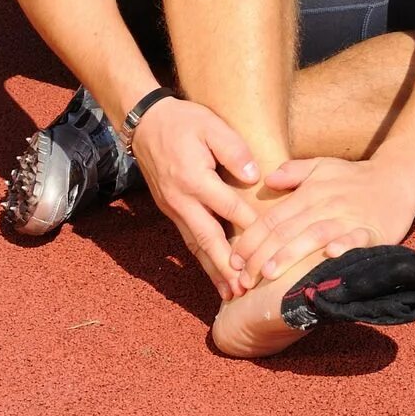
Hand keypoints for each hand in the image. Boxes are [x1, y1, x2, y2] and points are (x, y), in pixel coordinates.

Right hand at [128, 97, 261, 302]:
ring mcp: (173, 208)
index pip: (228, 207)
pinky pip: (187, 240)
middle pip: (207, 239)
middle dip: (226, 267)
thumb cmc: (183, 121)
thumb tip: (254, 176)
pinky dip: (201, 260)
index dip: (250, 227)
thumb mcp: (211, 125)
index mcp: (194, 179)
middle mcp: (181, 200)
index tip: (269, 245)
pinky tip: (213, 274)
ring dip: (212, 271)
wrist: (145, 123)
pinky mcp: (170, 211)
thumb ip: (233, 149)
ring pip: (195, 246)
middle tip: (244, 289)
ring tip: (230, 294)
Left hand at [231, 157, 414, 286]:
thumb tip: (267, 180)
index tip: (233, 260)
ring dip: (291, 255)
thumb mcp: (322, 166)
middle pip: (287, 230)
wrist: (397, 177)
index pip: (273, 218)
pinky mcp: (372, 229)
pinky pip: (356, 237)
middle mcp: (325, 204)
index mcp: (310, 193)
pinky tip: (331, 255)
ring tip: (270, 274)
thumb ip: (294, 172)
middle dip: (262, 256)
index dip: (251, 239)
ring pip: (314, 235)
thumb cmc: (355, 177)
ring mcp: (348, 217)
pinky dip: (344, 245)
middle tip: (243, 279)